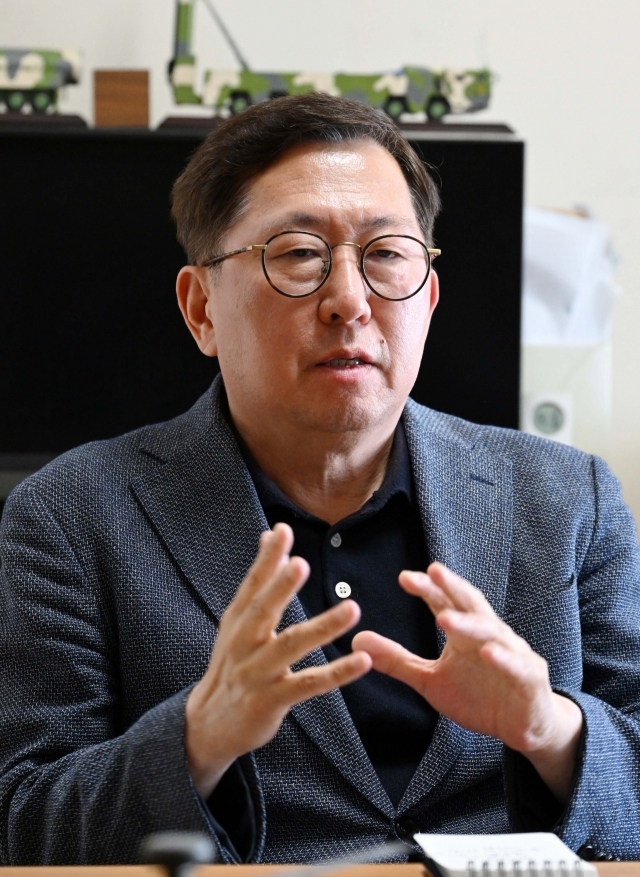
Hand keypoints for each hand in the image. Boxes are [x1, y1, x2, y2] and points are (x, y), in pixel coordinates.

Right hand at [185, 523, 371, 798]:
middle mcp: (243, 643)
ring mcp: (256, 673)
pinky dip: (336, 674)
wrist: (209, 724)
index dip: (267, 559)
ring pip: (291, 647)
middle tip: (300, 564)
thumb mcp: (239, 621)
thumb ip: (260, 578)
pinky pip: (308, 685)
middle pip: (262, 611)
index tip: (283, 531)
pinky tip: (361, 661)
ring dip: (323, 628)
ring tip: (353, 609)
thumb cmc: (232, 662)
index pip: (252, 584)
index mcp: (237, 620)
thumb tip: (272, 533)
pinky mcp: (271, 701)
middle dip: (280, 588)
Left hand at [352, 562, 582, 802]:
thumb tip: (356, 641)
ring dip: (469, 624)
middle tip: (433, 571)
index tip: (404, 577)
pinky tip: (488, 651)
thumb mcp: (430, 681)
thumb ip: (397, 661)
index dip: (428, 589)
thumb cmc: (480, 696)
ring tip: (445, 618)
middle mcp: (489, 635)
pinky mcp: (529, 679)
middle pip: (470, 606)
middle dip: (452, 587)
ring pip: (491, 632)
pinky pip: (517, 665)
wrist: (524, 727)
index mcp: (464, 633)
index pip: (445, 603)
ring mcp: (512, 654)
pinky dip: (503, 658)